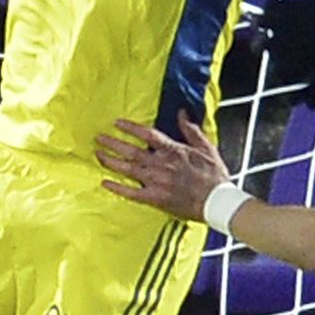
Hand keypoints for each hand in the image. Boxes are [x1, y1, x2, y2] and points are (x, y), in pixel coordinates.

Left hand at [96, 112, 226, 219]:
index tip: (117, 123)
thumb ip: (191, 130)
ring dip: (111, 161)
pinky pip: (132, 192)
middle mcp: (161, 164)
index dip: (130, 128)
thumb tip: (182, 113)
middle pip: (132, 151)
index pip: (147, 134)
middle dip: (113, 143)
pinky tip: (105, 182)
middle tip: (98, 138)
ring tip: (98, 155)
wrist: (217, 201)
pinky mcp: (156, 198)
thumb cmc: (214, 176)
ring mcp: (157, 182)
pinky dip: (117, 187)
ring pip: (128, 169)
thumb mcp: (206, 147)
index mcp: (173, 150)